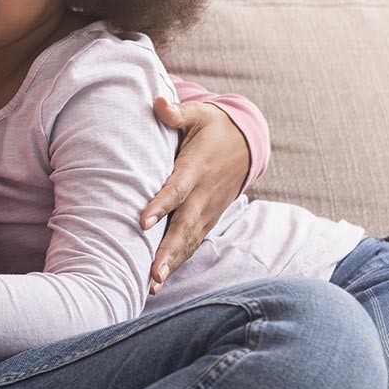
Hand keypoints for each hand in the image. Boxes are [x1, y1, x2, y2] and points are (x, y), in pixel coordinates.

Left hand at [140, 97, 251, 293]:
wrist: (246, 144)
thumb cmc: (213, 127)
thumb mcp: (199, 115)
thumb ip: (177, 113)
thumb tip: (158, 102)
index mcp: (197, 168)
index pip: (176, 190)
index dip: (160, 206)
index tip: (141, 222)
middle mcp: (204, 194)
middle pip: (184, 226)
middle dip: (168, 251)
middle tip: (151, 274)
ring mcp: (208, 210)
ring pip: (189, 240)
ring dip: (171, 263)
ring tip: (152, 285)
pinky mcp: (208, 219)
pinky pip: (193, 243)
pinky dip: (178, 262)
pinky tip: (159, 281)